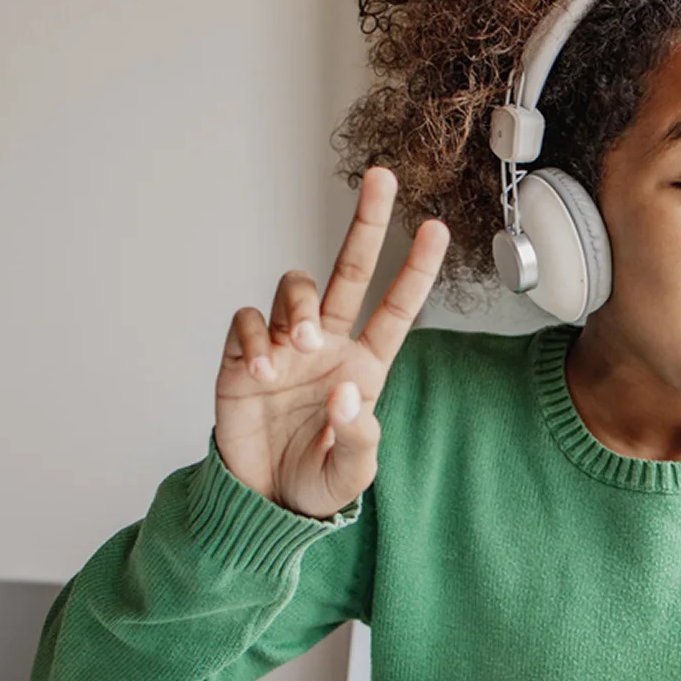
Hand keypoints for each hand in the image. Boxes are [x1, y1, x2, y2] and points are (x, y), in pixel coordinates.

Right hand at [215, 168, 448, 517]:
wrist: (261, 502)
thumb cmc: (314, 483)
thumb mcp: (350, 475)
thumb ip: (359, 439)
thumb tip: (348, 393)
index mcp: (365, 366)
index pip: (395, 308)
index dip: (416, 270)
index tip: (436, 228)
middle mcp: (327, 344)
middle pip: (349, 269)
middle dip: (366, 222)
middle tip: (382, 179)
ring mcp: (284, 346)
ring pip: (295, 287)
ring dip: (300, 307)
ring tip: (299, 347)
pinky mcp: (243, 357)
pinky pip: (247, 322)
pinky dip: (255, 338)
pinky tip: (262, 372)